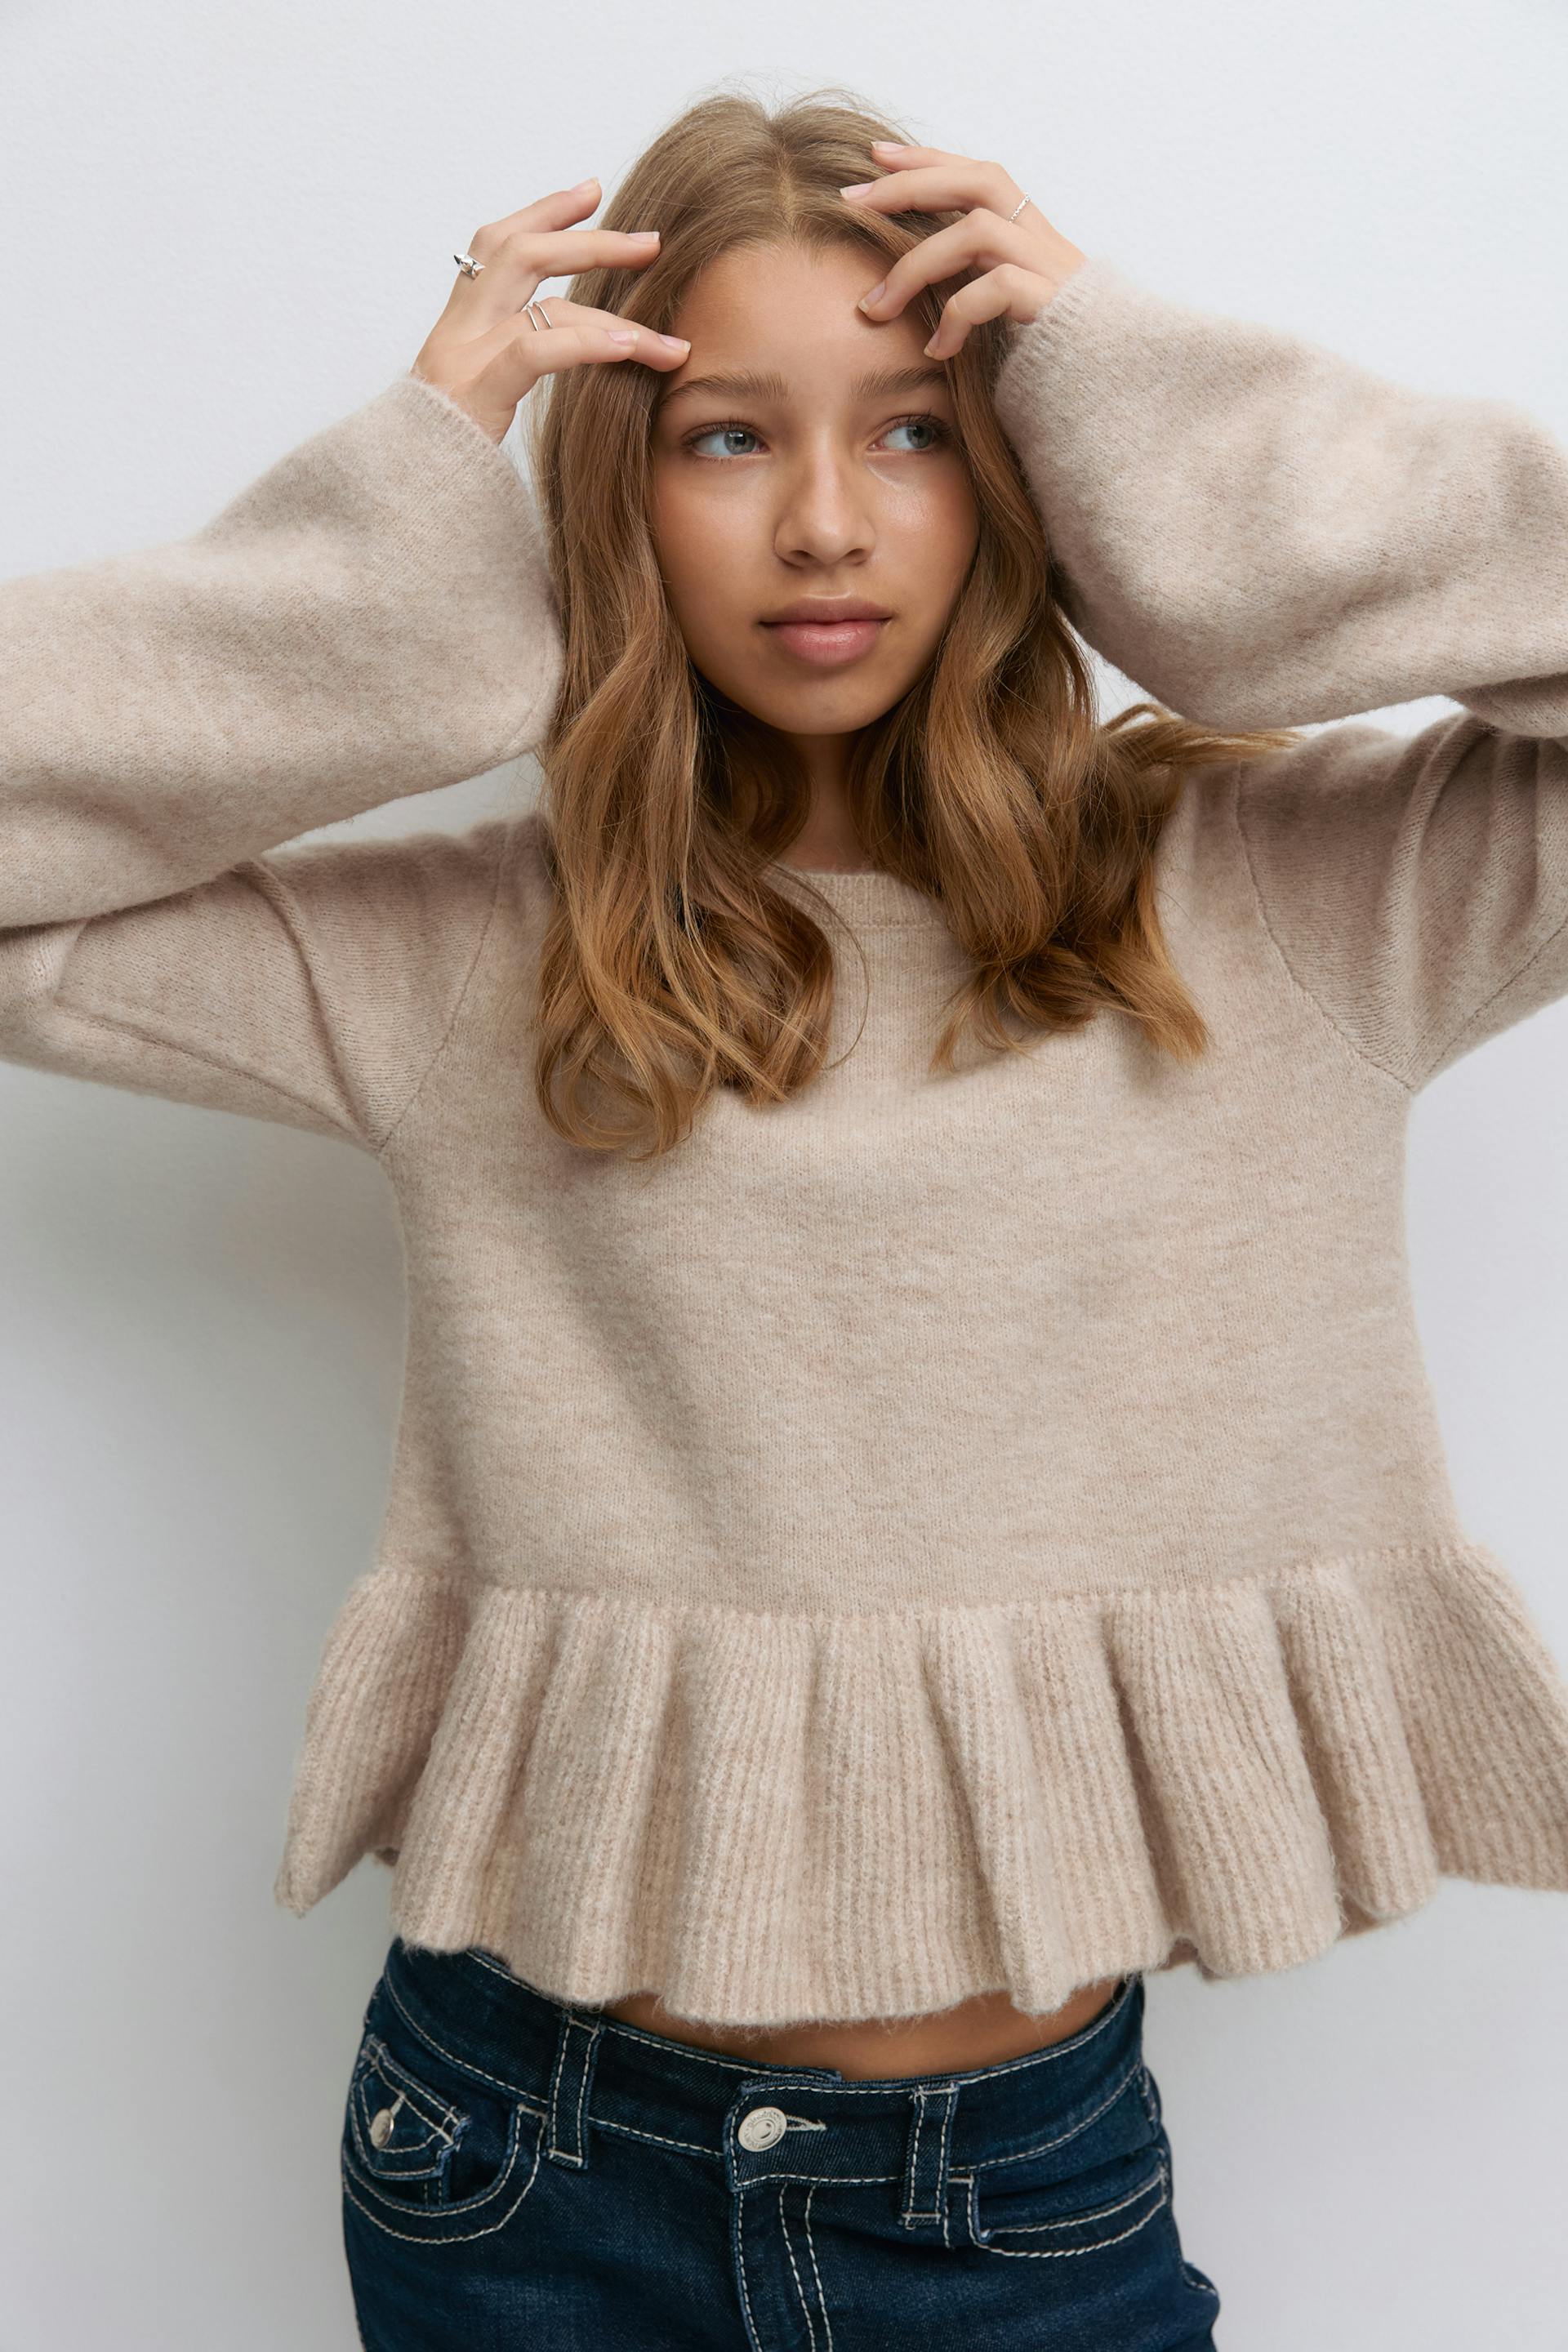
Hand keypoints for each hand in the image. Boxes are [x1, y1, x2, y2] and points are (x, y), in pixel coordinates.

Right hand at [410, 178, 691, 444]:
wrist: (401, 491)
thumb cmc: (447, 453)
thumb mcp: (478, 397)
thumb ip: (515, 359)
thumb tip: (571, 341)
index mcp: (459, 322)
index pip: (499, 244)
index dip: (544, 213)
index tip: (592, 190)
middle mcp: (459, 328)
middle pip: (520, 252)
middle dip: (589, 240)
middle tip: (651, 242)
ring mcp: (465, 355)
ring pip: (543, 303)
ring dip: (615, 317)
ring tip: (670, 343)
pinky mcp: (478, 390)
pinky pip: (539, 350)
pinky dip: (589, 343)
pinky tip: (632, 348)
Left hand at [838, 143, 1087, 357]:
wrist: (1122, 397)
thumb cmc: (1056, 367)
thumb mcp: (1009, 319)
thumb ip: (976, 289)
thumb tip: (913, 287)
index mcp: (1034, 238)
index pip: (980, 177)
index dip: (929, 159)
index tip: (875, 156)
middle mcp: (1046, 243)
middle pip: (980, 180)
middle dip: (912, 182)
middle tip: (853, 199)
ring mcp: (1054, 271)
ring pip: (977, 231)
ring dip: (915, 265)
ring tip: (876, 308)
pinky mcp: (1056, 307)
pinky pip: (994, 289)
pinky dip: (955, 316)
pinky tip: (937, 350)